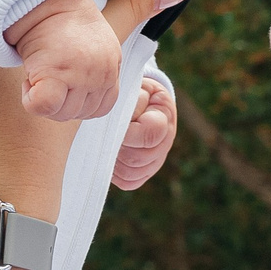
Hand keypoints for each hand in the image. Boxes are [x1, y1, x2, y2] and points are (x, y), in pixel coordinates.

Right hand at [7, 0, 125, 121]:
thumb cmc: (68, 12)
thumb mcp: (112, 13)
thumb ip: (137, 7)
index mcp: (113, 68)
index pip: (96, 108)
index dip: (74, 94)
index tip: (64, 68)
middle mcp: (103, 74)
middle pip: (74, 112)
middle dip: (56, 98)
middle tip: (50, 65)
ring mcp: (83, 75)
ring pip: (58, 112)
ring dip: (42, 96)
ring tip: (41, 66)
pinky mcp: (56, 76)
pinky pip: (44, 105)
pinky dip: (31, 98)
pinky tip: (31, 78)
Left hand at [113, 76, 177, 190]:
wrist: (140, 101)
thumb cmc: (134, 92)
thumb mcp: (135, 87)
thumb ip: (130, 100)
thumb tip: (122, 119)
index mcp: (164, 117)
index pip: (152, 133)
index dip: (130, 132)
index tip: (115, 123)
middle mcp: (164, 143)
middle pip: (139, 157)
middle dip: (119, 146)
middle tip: (106, 133)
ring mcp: (155, 160)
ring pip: (132, 172)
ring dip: (114, 159)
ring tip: (106, 143)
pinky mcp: (143, 173)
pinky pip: (129, 182)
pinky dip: (115, 172)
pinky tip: (110, 155)